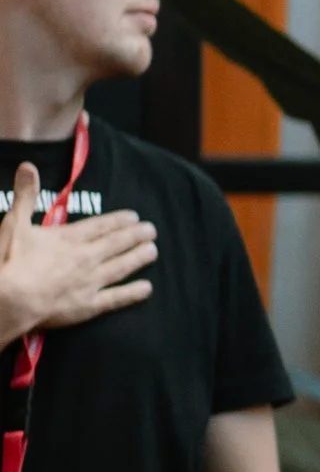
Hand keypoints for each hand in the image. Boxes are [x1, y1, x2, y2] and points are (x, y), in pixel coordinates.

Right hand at [0, 162, 155, 346]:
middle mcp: (85, 257)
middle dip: (135, 236)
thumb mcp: (14, 223)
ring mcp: (89, 282)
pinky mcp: (88, 306)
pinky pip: (116, 298)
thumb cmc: (10, 261)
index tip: (134, 217)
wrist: (10, 300)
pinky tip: (147, 288)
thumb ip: (25, 195)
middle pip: (115, 244)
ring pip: (121, 266)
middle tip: (152, 230)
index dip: (118, 221)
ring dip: (138, 257)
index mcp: (69, 238)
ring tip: (153, 251)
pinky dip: (132, 293)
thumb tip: (28, 166)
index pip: (100, 226)